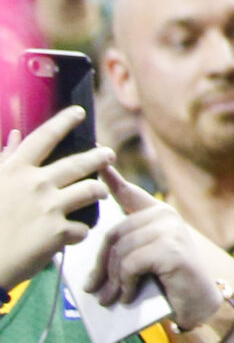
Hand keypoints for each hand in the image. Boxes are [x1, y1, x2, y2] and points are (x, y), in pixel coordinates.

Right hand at [0, 108, 110, 291]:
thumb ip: (5, 161)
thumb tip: (14, 135)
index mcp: (15, 171)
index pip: (44, 137)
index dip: (63, 121)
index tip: (79, 112)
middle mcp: (35, 184)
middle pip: (79, 163)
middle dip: (100, 157)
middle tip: (110, 154)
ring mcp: (48, 207)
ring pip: (90, 190)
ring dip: (98, 192)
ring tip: (100, 194)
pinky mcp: (57, 232)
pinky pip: (82, 227)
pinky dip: (80, 232)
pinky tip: (74, 235)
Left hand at [84, 169, 223, 328]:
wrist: (198, 300)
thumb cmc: (167, 280)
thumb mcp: (143, 260)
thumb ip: (126, 248)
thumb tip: (94, 261)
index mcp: (158, 214)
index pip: (129, 192)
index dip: (111, 178)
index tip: (100, 161)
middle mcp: (165, 215)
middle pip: (114, 233)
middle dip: (100, 265)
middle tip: (93, 289)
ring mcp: (170, 229)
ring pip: (120, 250)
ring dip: (112, 280)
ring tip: (111, 298)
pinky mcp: (171, 248)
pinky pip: (131, 264)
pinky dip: (125, 284)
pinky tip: (128, 295)